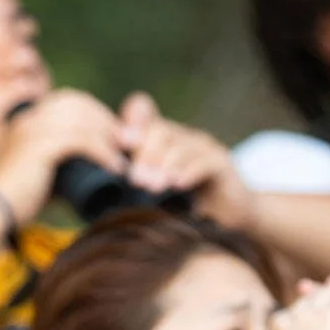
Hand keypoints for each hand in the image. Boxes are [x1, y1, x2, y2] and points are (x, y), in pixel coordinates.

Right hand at [0, 89, 126, 222]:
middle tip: (128, 144)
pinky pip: (80, 140)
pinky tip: (115, 167)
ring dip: (109, 137)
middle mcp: (30, 117)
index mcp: (29, 118)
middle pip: (79, 103)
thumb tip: (95, 172)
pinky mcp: (39, 146)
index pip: (70, 100)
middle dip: (107, 121)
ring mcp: (33, 129)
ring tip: (124, 158)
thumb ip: (63, 165)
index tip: (116, 135)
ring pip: (83, 120)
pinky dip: (103, 152)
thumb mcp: (42, 173)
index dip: (97, 113)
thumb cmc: (17, 200)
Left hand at [115, 93, 255, 229]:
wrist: (230, 216)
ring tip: (152, 186)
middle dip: (145, 155)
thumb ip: (135, 181)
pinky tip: (178, 185)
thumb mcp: (156, 193)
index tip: (120, 143)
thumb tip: (98, 185)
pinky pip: (204, 162)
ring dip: (164, 166)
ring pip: (180, 147)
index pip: (143, 113)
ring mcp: (204, 147)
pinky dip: (189, 172)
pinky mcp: (222, 163)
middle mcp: (182, 136)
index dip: (131, 122)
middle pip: (159, 132)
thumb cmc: (186, 205)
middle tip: (135, 178)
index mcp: (163, 138)